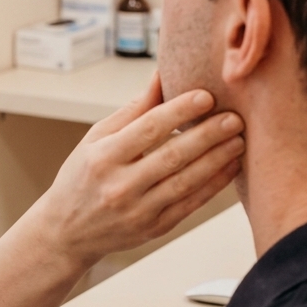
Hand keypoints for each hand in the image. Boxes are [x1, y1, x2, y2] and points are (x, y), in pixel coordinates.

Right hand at [31, 74, 243, 269]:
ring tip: (239, 140)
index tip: (206, 96)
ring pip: (186, 182)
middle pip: (172, 156)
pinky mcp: (155, 228)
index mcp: (103, 157)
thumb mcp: (96, 138)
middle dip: (208, 135)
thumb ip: (132, 110)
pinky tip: (229, 166)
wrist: (68, 231)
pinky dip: (213, 185)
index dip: (179, 111)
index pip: (148, 129)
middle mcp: (120, 186)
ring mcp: (138, 211)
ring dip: (217, 159)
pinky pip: (191, 204)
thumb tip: (162, 76)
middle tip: (234, 118)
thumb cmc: (82, 176)